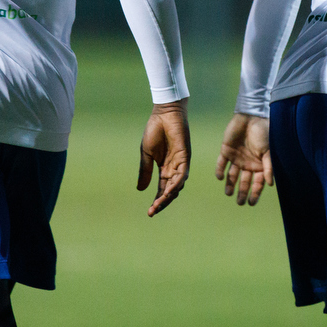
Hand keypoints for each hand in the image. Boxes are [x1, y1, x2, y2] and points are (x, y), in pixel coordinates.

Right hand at [137, 100, 189, 216]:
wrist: (164, 114)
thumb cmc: (155, 131)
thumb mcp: (146, 154)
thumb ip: (145, 171)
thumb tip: (140, 190)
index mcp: (164, 169)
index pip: (162, 189)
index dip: (157, 201)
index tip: (149, 212)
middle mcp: (174, 169)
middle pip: (170, 191)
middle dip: (162, 202)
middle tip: (153, 211)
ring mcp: (181, 163)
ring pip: (177, 185)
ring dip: (168, 195)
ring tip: (159, 204)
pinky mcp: (185, 156)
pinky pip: (182, 174)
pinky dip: (176, 184)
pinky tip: (168, 191)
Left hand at [216, 112, 271, 205]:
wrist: (251, 117)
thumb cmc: (263, 133)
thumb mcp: (268, 151)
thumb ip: (268, 167)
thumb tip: (270, 184)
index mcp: (259, 165)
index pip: (257, 183)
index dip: (255, 193)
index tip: (251, 203)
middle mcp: (247, 164)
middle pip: (244, 182)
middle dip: (242, 192)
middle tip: (239, 203)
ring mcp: (236, 158)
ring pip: (232, 175)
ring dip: (230, 185)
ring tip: (228, 193)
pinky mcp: (226, 151)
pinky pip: (221, 163)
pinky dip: (220, 171)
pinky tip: (220, 178)